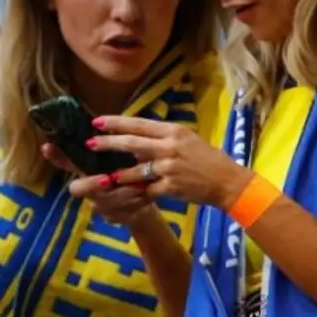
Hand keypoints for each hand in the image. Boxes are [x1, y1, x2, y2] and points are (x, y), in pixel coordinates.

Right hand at [43, 143, 155, 226]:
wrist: (146, 200)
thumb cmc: (130, 172)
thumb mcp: (126, 156)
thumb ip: (113, 144)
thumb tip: (108, 122)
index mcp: (89, 169)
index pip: (66, 162)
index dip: (55, 156)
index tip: (47, 147)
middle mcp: (89, 187)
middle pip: (76, 188)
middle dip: (91, 184)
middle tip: (107, 179)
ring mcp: (99, 204)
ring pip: (103, 202)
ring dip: (122, 194)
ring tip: (139, 186)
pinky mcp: (113, 216)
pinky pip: (120, 213)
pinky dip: (135, 204)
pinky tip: (146, 196)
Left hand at [86, 116, 251, 209]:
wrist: (226, 181)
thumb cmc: (208, 159)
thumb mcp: (188, 141)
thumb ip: (164, 139)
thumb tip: (137, 139)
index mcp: (174, 132)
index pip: (140, 124)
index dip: (117, 123)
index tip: (98, 121)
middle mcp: (170, 147)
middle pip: (132, 143)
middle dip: (108, 143)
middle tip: (90, 142)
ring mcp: (169, 168)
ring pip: (134, 170)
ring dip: (117, 174)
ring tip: (102, 176)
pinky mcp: (169, 187)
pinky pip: (146, 189)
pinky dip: (136, 192)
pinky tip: (126, 194)